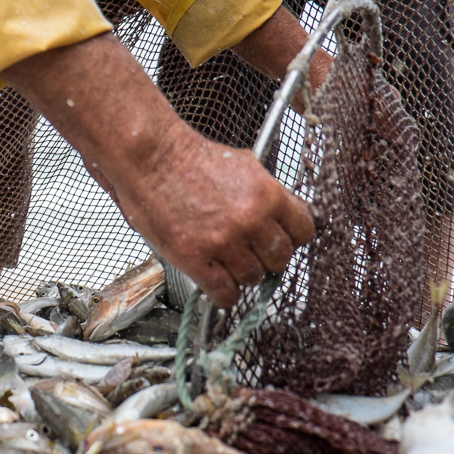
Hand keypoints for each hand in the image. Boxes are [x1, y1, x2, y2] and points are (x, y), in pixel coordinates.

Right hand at [113, 121, 314, 307]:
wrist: (150, 158)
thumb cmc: (187, 158)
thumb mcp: (242, 166)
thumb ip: (265, 194)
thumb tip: (280, 216)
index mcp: (267, 195)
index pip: (302, 231)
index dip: (290, 237)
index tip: (279, 240)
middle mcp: (250, 220)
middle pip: (279, 259)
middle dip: (266, 257)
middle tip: (251, 253)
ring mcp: (223, 242)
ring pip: (252, 277)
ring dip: (242, 274)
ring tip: (228, 264)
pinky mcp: (195, 258)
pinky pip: (224, 293)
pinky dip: (224, 295)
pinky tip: (218, 286)